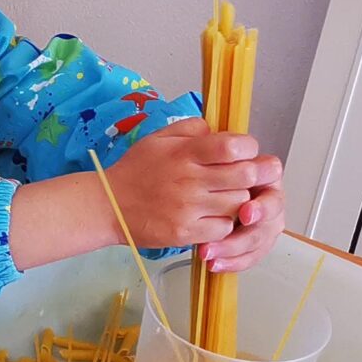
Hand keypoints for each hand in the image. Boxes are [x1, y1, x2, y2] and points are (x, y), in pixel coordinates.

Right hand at [102, 118, 278, 252]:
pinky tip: (212, 217)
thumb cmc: (135, 170)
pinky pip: (224, 229)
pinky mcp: (185, 232)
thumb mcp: (158, 138)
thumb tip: (221, 132)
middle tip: (248, 178)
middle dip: (254, 175)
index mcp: (185, 153)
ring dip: (239, 201)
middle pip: (246, 176)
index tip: (243, 153)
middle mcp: (190, 179)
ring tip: (226, 198)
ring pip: (239, 204)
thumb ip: (192, 129)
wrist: (107, 205)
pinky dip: (224, 224)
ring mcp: (188, 208)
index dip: (248, 148)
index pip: (234, 145)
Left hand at [201, 163, 285, 273]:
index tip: (244, 212)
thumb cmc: (209, 169)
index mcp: (266, 175)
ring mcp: (265, 223)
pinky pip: (249, 256)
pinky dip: (232, 262)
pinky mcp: (255, 242)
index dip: (262, 203)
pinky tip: (214, 264)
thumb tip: (215, 142)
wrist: (199, 189)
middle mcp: (269, 200)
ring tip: (208, 253)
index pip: (273, 190)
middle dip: (248, 231)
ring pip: (258, 241)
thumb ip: (220, 152)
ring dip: (233, 250)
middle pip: (269, 220)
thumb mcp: (212, 153)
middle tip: (222, 243)